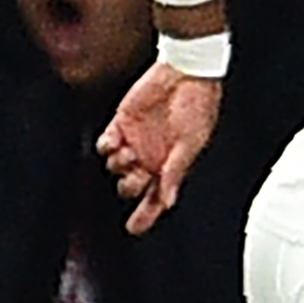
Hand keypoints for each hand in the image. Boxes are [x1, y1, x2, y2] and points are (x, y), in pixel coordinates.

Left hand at [98, 62, 223, 233]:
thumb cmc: (197, 106)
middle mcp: (151, 157)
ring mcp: (136, 141)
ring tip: (130, 151)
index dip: (145, 216)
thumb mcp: (192, 143)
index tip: (134, 229)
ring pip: (115, 167)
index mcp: (170, 166)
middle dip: (130, 185)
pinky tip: (116, 141)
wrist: (184, 73)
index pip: (155, 199)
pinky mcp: (122, 124)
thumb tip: (169, 200)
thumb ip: (176, 171)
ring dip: (119, 164)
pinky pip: (106, 144)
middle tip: (137, 173)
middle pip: (131, 186)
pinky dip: (107, 147)